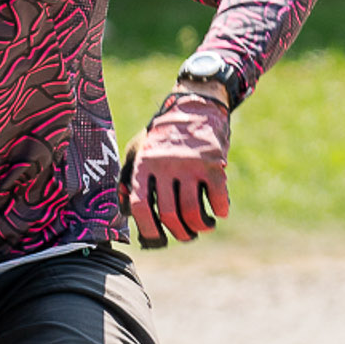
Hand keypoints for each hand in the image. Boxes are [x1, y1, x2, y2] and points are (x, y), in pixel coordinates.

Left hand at [125, 87, 230, 243]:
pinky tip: (219, 212)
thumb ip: (129, 178)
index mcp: (144, 164)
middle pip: (168, 213)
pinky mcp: (213, 163)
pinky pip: (216, 198)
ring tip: (203, 226)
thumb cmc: (163, 133)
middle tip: (185, 235)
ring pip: (192, 211)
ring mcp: (190, 165)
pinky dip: (219, 210)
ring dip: (199, 227)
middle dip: (178, 232)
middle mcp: (165, 165)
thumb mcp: (139, 150)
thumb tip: (125, 211)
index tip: (157, 238)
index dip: (147, 229)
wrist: (195, 104)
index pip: (140, 206)